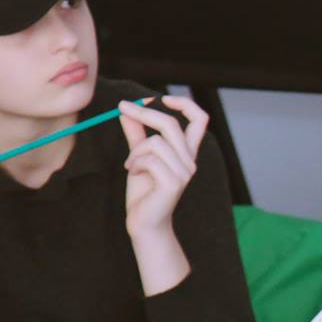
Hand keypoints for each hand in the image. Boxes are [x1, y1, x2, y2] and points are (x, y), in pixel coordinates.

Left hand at [119, 95, 206, 236]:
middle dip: (144, 114)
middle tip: (122, 108)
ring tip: (130, 164)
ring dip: (135, 151)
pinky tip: (133, 173)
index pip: (199, 120)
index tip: (162, 98)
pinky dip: (135, 163)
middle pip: (171, 124)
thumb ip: (136, 133)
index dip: (184, 104)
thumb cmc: (143, 191)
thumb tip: (126, 109)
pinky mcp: (173, 183)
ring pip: (155, 143)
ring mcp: (184, 173)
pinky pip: (149, 159)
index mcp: (186, 152)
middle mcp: (190, 161)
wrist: (144, 222)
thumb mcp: (138, 156)